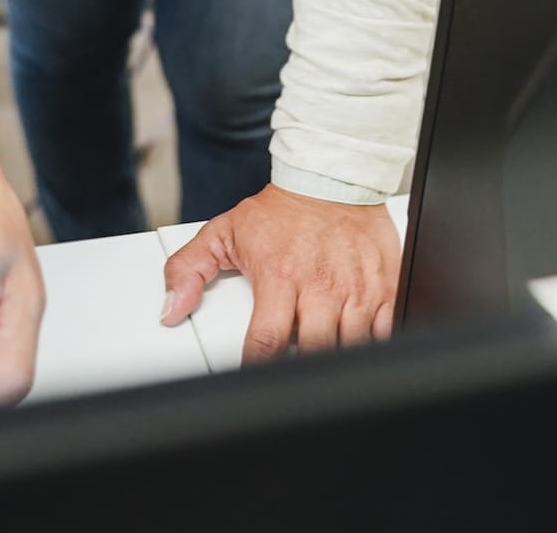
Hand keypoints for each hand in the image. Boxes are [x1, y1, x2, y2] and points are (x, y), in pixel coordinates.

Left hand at [159, 184, 398, 363]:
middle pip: (312, 351)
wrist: (332, 177)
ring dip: (335, 358)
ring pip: (351, 346)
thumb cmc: (281, 210)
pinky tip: (359, 346)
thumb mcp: (223, 233)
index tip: (252, 379)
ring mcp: (357, 288)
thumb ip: (188, 269)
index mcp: (279, 276)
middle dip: (300, 368)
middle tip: (291, 368)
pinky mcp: (386, 285)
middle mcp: (320, 285)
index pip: (265, 342)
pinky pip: (387, 331)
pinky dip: (375, 345)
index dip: (257, 369)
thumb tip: (169, 309)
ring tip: (321, 356)